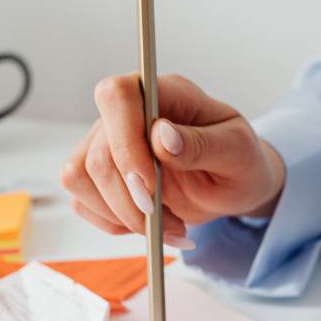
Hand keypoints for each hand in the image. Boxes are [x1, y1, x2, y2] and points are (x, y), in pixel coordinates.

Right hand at [61, 73, 285, 245]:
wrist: (233, 186)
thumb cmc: (239, 161)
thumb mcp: (237, 152)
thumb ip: (201, 143)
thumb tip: (162, 136)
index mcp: (163, 93)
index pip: (117, 96)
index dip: (125, 142)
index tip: (150, 184)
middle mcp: (128, 114)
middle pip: (97, 153)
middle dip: (130, 199)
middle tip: (169, 221)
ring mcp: (107, 143)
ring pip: (80, 178)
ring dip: (123, 215)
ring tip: (168, 225)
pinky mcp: (99, 176)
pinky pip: (83, 201)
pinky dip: (116, 224)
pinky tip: (151, 226)